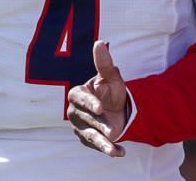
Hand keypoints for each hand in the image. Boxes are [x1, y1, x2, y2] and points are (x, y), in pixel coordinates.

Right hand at [68, 40, 128, 156]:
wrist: (117, 109)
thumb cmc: (110, 91)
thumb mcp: (112, 77)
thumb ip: (105, 63)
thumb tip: (100, 42)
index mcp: (78, 94)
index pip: (80, 98)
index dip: (89, 103)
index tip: (100, 108)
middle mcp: (76, 112)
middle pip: (86, 119)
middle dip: (99, 124)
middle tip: (112, 129)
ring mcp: (81, 127)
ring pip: (91, 135)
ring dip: (103, 142)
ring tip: (115, 145)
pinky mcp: (88, 139)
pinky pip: (97, 145)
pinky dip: (110, 149)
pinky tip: (120, 152)